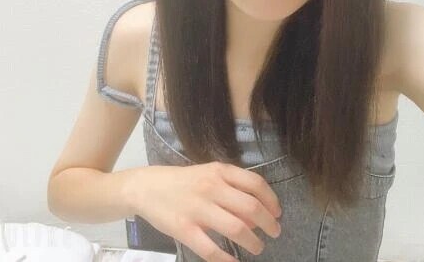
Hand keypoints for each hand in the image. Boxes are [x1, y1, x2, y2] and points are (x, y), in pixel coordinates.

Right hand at [133, 161, 282, 261]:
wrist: (145, 187)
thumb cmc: (183, 182)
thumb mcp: (209, 175)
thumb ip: (232, 188)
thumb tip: (257, 214)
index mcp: (220, 171)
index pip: (256, 184)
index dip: (272, 200)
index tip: (277, 213)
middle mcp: (211, 188)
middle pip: (250, 208)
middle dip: (268, 224)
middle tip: (274, 233)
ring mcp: (197, 209)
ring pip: (236, 228)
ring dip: (252, 241)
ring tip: (258, 247)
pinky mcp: (183, 229)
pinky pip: (210, 249)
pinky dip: (226, 259)